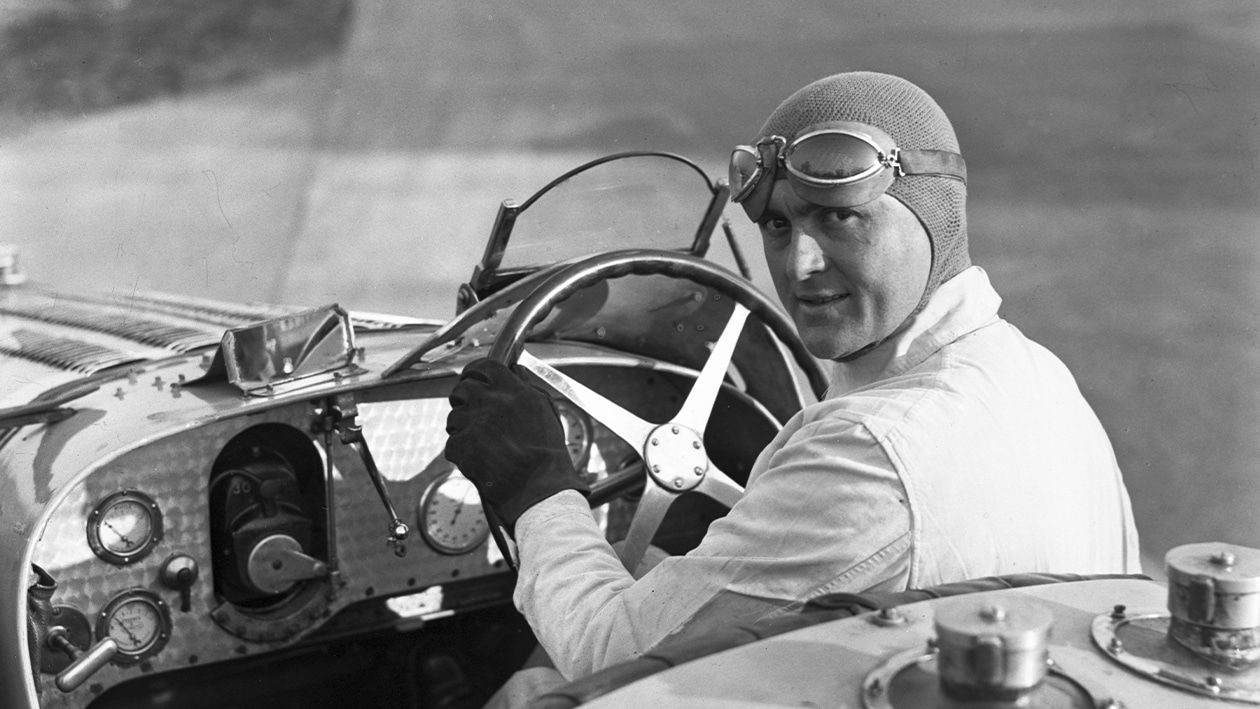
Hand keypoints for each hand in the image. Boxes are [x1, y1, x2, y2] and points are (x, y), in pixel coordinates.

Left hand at [445, 358, 588, 533]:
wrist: (539, 488)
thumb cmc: (547, 452)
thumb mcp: (546, 409)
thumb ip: (527, 384)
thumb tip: (514, 369)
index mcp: (512, 389)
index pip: (483, 366)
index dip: (475, 372)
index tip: (474, 380)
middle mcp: (490, 401)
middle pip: (462, 389)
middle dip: (464, 400)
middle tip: (474, 414)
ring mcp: (473, 423)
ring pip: (454, 418)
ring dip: (463, 429)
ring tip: (483, 445)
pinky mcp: (461, 446)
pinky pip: (452, 443)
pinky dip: (462, 452)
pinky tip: (480, 460)